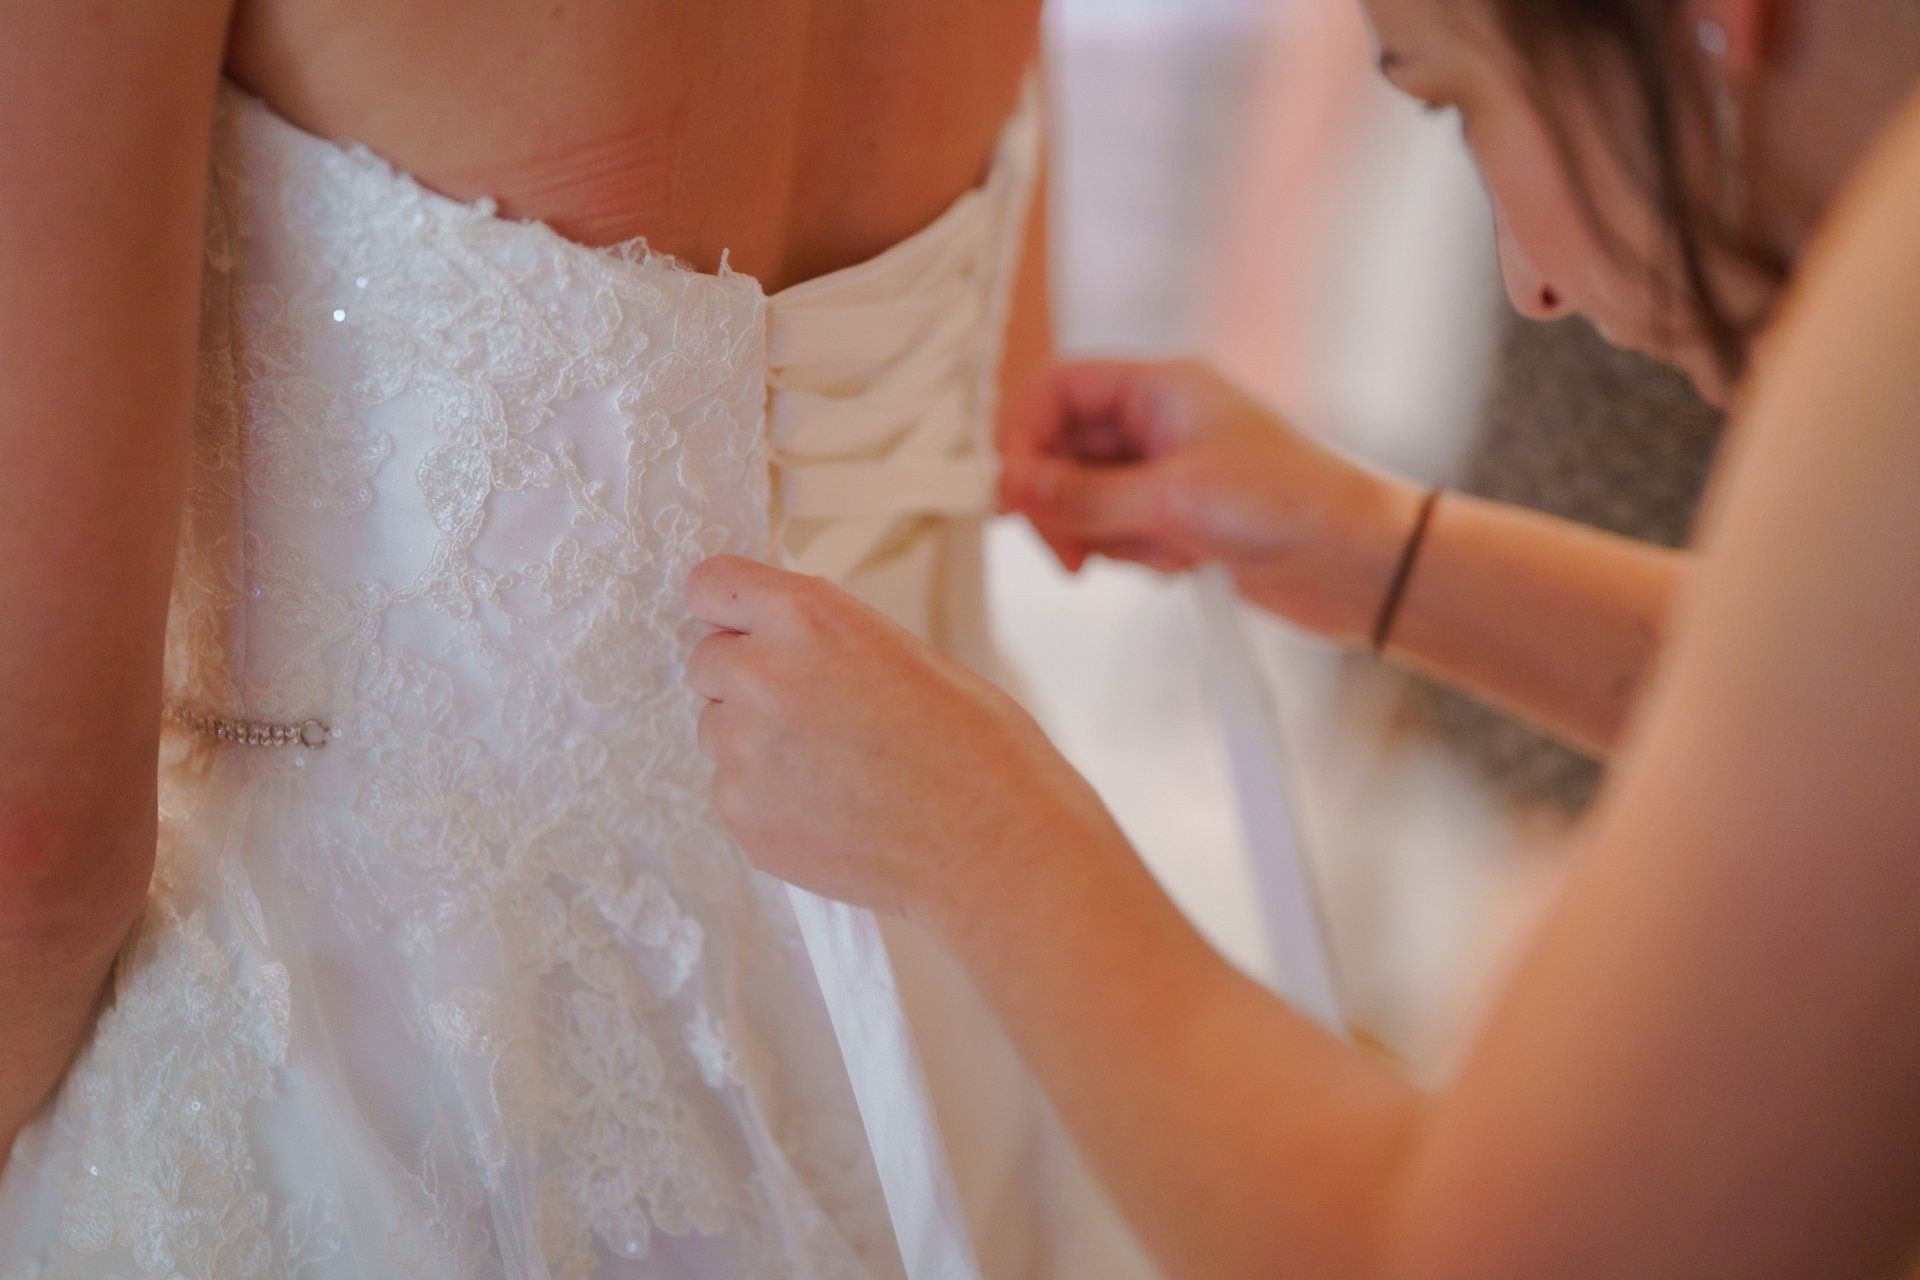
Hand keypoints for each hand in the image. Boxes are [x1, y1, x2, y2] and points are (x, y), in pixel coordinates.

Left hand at [683, 555, 1128, 935]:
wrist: (990, 841)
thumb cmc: (971, 744)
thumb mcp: (897, 650)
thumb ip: (817, 640)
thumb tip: (769, 646)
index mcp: (805, 617)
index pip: (709, 585)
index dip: (725, 608)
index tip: (737, 625)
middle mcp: (759, 674)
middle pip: (705, 662)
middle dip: (743, 680)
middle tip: (810, 712)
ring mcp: (742, 750)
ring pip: (716, 731)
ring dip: (755, 742)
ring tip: (833, 769)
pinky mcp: (741, 814)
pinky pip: (734, 791)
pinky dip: (769, 799)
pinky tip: (832, 810)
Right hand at [999, 358, 1421, 642]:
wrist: (1362, 564)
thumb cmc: (1288, 505)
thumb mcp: (1171, 499)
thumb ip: (1082, 495)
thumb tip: (1008, 488)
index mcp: (1160, 385)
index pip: (1057, 390)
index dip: (1023, 438)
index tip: (1013, 496)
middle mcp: (1158, 421)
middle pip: (1062, 451)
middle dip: (1060, 505)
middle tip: (1070, 556)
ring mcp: (1167, 471)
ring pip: (1086, 500)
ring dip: (1103, 537)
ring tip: (1160, 555)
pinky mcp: (1179, 518)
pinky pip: (1118, 534)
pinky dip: (1134, 556)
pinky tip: (1182, 566)